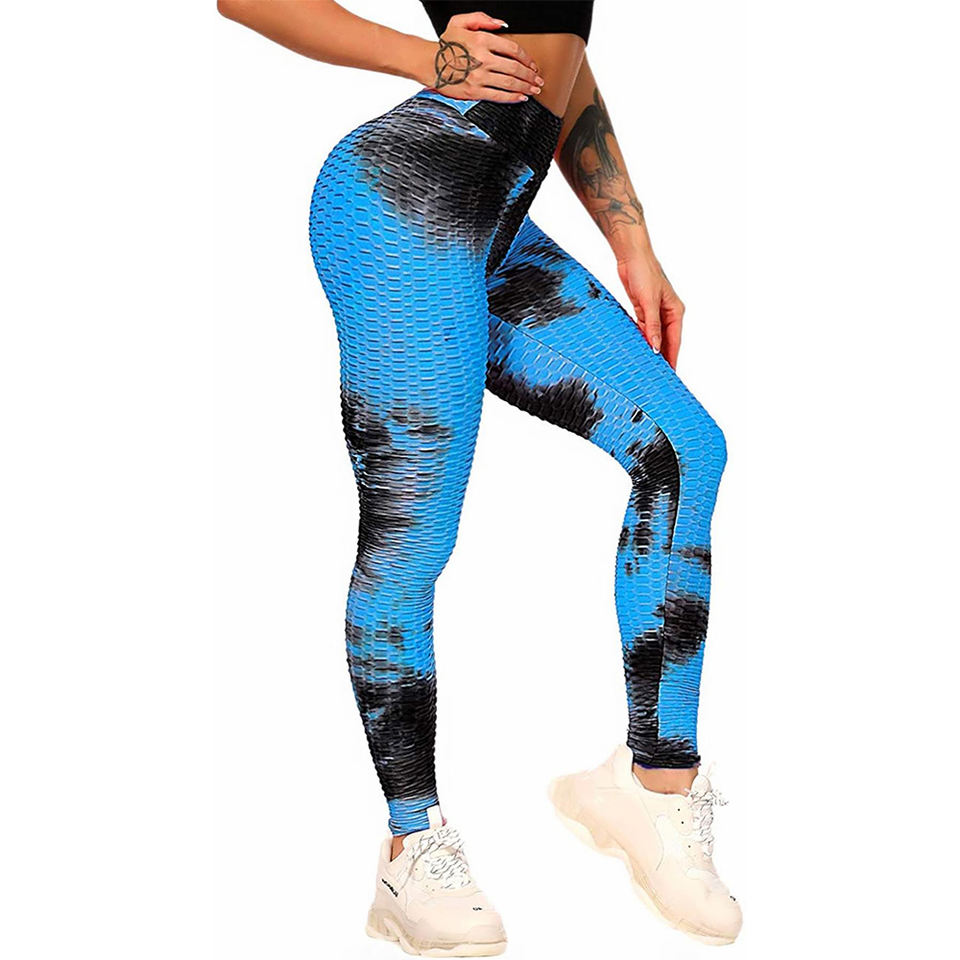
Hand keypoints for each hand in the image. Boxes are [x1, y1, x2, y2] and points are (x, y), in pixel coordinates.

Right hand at [425, 12, 543, 102]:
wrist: (427, 63)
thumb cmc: (444, 45)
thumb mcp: (460, 22)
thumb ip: (482, 18)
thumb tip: (502, 25)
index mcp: (481, 40)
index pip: (512, 49)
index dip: (526, 57)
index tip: (532, 64)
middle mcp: (482, 59)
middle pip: (514, 67)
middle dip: (530, 75)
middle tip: (538, 79)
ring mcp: (479, 76)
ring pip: (509, 82)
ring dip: (525, 86)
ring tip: (534, 89)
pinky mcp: (474, 91)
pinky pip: (498, 95)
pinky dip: (513, 97)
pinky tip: (521, 97)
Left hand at [617, 241, 684, 368]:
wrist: (631, 256)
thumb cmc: (644, 273)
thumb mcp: (648, 302)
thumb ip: (652, 326)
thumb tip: (655, 347)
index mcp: (675, 312)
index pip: (674, 342)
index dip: (672, 359)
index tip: (669, 375)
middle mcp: (667, 314)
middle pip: (665, 342)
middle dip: (662, 358)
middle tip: (657, 377)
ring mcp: (655, 312)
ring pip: (654, 337)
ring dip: (650, 350)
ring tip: (646, 368)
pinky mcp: (642, 310)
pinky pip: (643, 330)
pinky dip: (641, 340)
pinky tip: (637, 350)